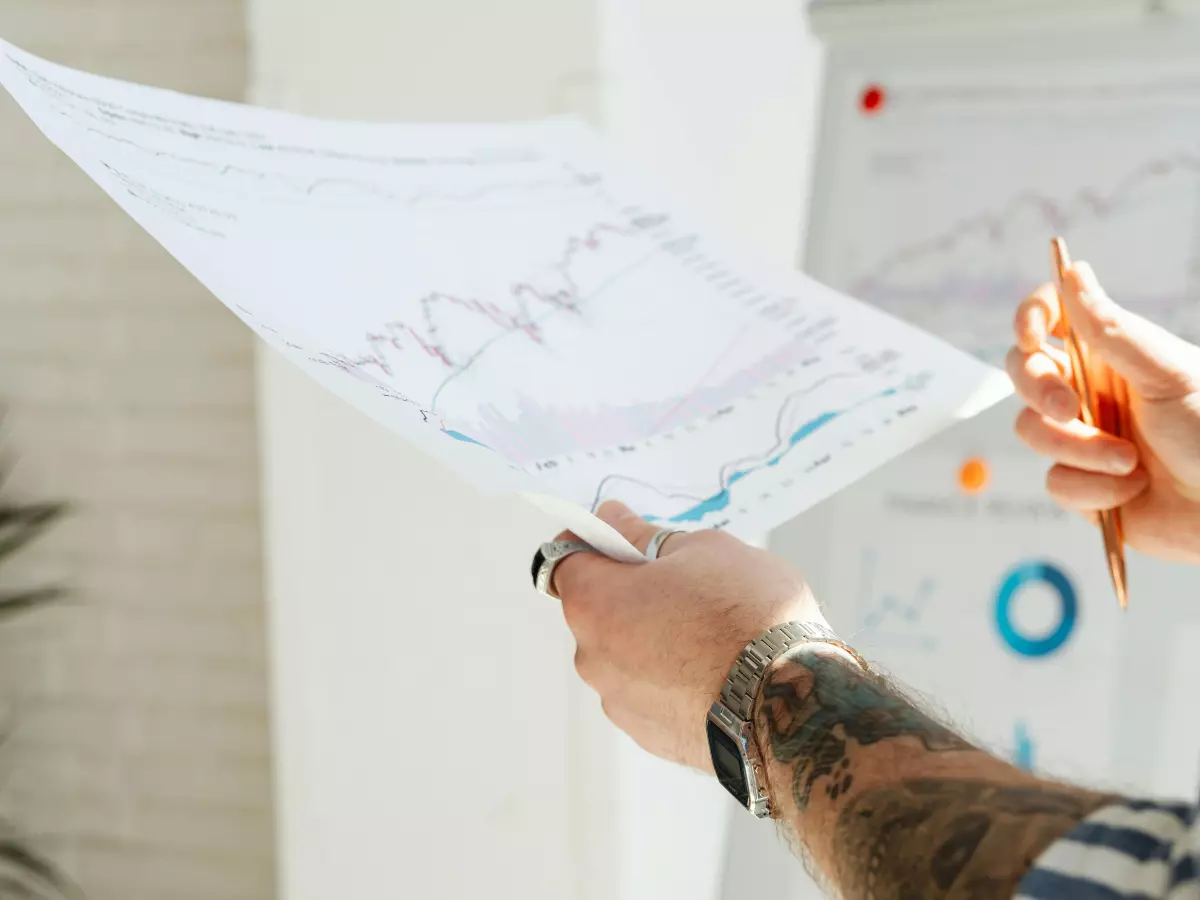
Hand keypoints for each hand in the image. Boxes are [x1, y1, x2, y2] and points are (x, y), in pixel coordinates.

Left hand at [550, 501, 823, 771]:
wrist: (793, 707)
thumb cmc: (748, 618)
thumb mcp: (703, 549)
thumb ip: (646, 536)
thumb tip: (615, 522)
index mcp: (594, 604)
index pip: (565, 559)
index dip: (592, 541)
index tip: (624, 535)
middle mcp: (593, 658)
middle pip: (598, 609)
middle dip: (632, 592)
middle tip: (687, 582)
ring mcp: (621, 703)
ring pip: (626, 654)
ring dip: (654, 638)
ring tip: (713, 632)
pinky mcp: (652, 737)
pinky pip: (652, 692)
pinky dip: (673, 678)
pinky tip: (719, 670)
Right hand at [1007, 261, 1199, 562]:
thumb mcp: (1169, 374)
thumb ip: (1113, 330)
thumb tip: (1073, 272)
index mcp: (1112, 354)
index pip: (1053, 319)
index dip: (1030, 317)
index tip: (1031, 335)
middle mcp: (1090, 390)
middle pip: (1024, 373)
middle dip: (1040, 392)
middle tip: (1068, 410)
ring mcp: (1081, 437)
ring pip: (1033, 431)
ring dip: (1079, 450)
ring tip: (1130, 463)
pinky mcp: (1082, 484)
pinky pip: (1056, 482)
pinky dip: (1092, 488)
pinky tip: (1131, 490)